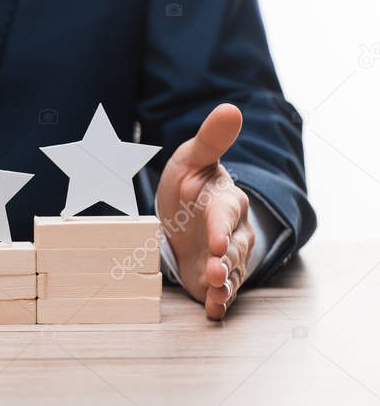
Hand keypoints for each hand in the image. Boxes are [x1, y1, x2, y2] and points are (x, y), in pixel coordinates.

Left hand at [156, 103, 254, 320]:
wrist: (185, 213)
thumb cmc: (190, 184)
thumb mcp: (192, 159)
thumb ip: (210, 139)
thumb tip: (231, 108)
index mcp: (225, 200)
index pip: (225, 213)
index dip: (221, 226)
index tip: (216, 239)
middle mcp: (232, 231)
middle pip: (232, 248)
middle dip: (225, 260)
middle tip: (215, 271)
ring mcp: (225, 257)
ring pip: (231, 272)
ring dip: (224, 284)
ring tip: (215, 292)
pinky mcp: (215, 278)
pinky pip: (223, 292)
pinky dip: (219, 302)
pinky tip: (213, 310)